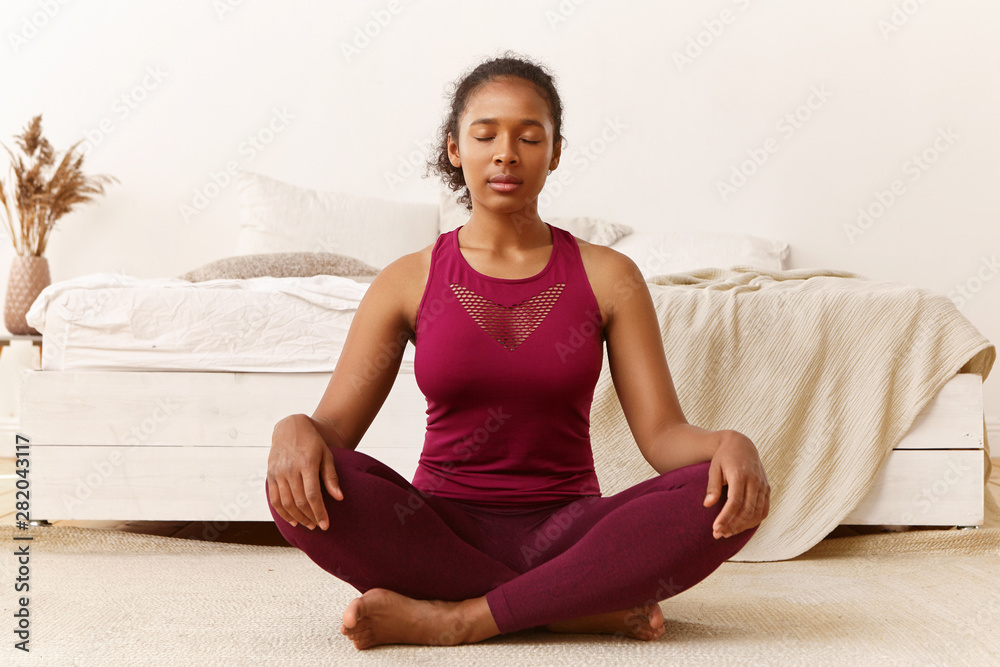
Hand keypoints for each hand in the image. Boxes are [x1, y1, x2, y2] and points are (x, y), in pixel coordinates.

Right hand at [266, 414, 343, 530]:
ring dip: (297, 517)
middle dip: (310, 517)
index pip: (313, 495)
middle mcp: (290, 469)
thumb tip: (340, 498)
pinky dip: (282, 512)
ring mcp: (278, 473)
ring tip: (308, 524)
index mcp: (307, 464)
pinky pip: (274, 499)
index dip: (319, 512)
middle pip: (299, 501)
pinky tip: (292, 520)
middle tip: (318, 526)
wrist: (290, 427)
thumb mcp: (326, 455)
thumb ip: (331, 477)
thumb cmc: (313, 442)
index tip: (326, 525)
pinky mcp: (270, 475)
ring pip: (286, 503)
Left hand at [703, 430, 769, 538]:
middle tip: (718, 534)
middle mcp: (755, 481)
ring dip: (743, 526)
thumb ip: (712, 486)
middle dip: (733, 525)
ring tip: (727, 532)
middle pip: (747, 511)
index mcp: (740, 475)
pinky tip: (741, 526)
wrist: (741, 444)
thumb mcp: (714, 468)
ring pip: (757, 513)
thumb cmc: (724, 457)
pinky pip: (764, 510)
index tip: (715, 528)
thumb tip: (707, 505)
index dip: (726, 517)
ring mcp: (763, 486)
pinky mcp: (767, 489)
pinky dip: (754, 521)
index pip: (735, 502)